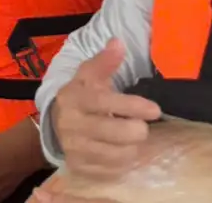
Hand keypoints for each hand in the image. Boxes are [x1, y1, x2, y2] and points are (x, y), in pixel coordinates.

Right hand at [47, 40, 159, 181]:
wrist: (57, 123)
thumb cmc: (81, 97)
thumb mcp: (88, 77)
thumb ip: (104, 61)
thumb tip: (118, 42)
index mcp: (73, 99)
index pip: (104, 103)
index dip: (131, 106)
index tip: (154, 109)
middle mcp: (71, 125)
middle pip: (115, 133)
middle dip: (137, 130)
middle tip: (142, 126)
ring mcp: (75, 148)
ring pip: (118, 154)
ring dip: (132, 146)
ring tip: (130, 137)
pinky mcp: (80, 166)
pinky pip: (113, 169)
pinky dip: (123, 160)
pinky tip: (121, 150)